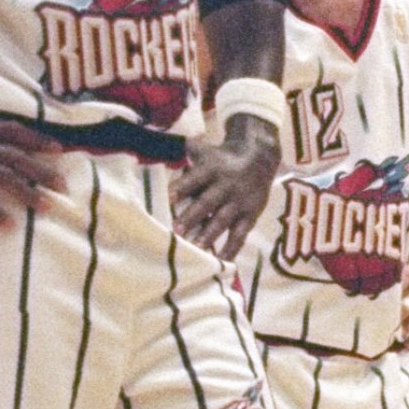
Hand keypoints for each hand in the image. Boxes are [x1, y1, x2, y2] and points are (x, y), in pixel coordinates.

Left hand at [174, 112, 279, 259]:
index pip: (195, 179)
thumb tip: (148, 146)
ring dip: (209, 235)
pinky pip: (240, 234)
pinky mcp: (250, 215)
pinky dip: (231, 248)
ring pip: (223, 220)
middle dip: (192, 217)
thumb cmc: (221, 157)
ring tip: (196, 249)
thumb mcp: (202, 149)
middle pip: (208, 202)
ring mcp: (239, 202)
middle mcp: (226, 185)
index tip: (168, 198)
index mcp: (211, 169)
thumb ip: (178, 149)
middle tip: (176, 230)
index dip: (182, 188)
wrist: (260, 158)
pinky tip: (221, 261)